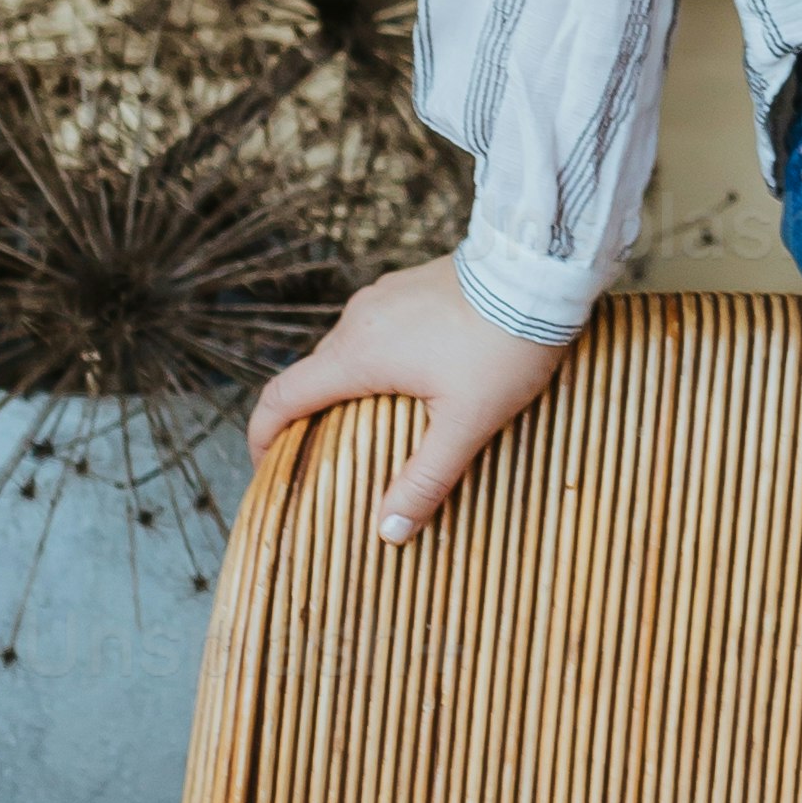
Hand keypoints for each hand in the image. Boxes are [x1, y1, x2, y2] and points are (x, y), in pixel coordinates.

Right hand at [247, 257, 566, 540]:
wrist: (539, 270)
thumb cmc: (503, 346)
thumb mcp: (467, 423)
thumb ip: (427, 478)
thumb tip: (389, 532)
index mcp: (357, 354)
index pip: (281, 397)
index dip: (262, 436)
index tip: (266, 466)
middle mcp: (358, 320)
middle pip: (314, 376)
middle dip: (311, 418)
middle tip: (328, 457)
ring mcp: (383, 296)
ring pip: (348, 351)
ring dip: (349, 387)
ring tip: (376, 423)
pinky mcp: (409, 285)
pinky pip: (377, 329)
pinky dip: (377, 361)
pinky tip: (415, 379)